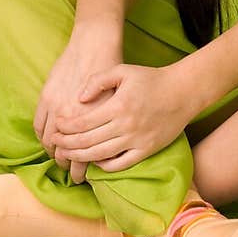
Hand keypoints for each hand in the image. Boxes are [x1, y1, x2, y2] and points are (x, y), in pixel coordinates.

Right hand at [33, 40, 120, 183]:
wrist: (94, 44)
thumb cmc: (111, 71)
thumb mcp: (117, 97)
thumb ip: (109, 124)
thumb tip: (106, 147)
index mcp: (91, 121)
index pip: (81, 157)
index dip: (80, 171)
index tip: (82, 177)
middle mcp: (72, 118)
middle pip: (63, 153)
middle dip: (65, 164)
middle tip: (70, 171)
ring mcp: (56, 107)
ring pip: (48, 140)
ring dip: (52, 151)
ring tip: (58, 156)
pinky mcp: (46, 97)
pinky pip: (38, 125)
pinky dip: (41, 135)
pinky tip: (47, 139)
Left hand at [47, 62, 192, 172]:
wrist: (182, 92)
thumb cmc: (151, 79)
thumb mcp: (123, 70)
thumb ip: (99, 80)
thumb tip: (79, 97)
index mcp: (118, 105)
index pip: (83, 122)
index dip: (66, 126)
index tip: (57, 126)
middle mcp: (126, 126)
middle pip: (88, 141)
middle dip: (67, 144)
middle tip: (55, 143)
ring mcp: (137, 140)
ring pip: (100, 155)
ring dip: (80, 157)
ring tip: (66, 155)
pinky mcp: (146, 150)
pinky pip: (120, 164)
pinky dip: (104, 166)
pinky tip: (94, 161)